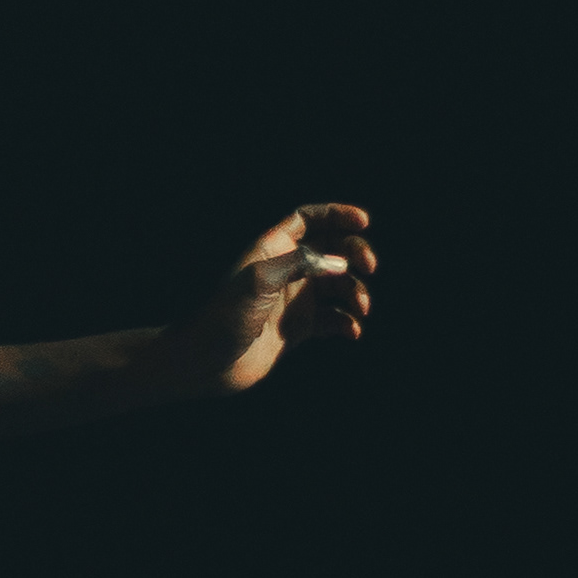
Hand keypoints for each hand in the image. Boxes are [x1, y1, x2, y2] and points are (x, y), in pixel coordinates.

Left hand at [170, 202, 377, 398]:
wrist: (207, 363)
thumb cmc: (225, 316)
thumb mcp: (260, 280)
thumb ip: (301, 263)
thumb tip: (339, 263)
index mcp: (272, 249)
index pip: (307, 219)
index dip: (335, 214)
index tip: (363, 221)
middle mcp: (286, 271)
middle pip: (332, 249)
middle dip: (355, 254)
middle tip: (370, 267)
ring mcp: (294, 300)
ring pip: (338, 286)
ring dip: (355, 293)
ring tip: (361, 308)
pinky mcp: (298, 328)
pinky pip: (333, 319)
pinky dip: (347, 322)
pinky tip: (352, 331)